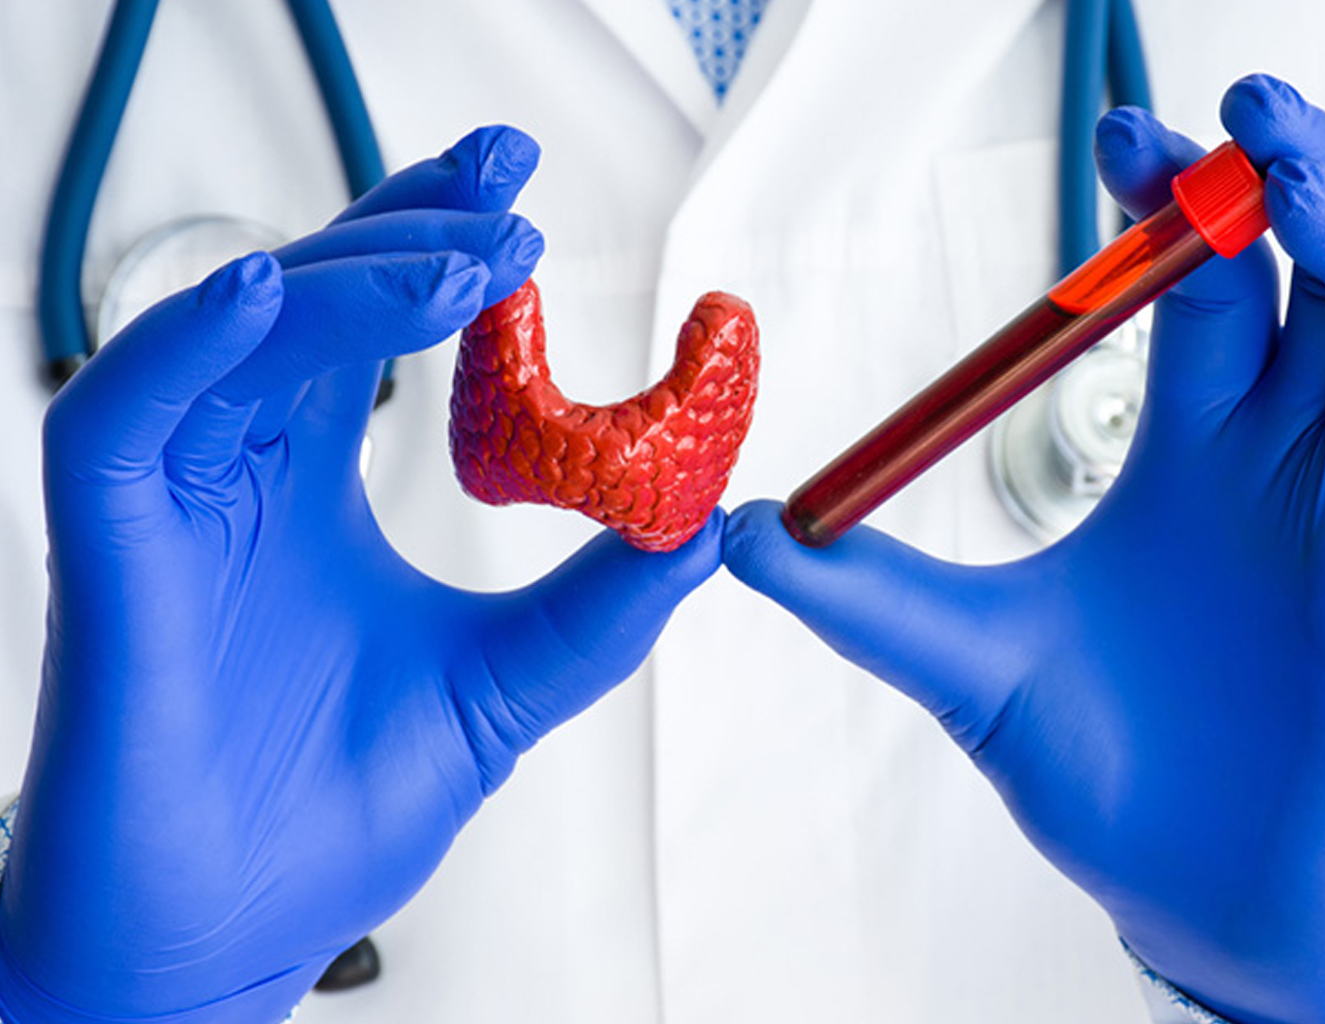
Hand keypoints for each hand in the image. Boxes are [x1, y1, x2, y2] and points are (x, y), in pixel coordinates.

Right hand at [0, 127, 720, 1022]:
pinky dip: (184, 346)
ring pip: (230, 336)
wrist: (227, 941)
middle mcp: (239, 476)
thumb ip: (597, 610)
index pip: (368, 331)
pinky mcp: (109, 554)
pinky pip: (119, 414)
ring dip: (344, 279)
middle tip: (510, 190)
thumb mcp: (501, 690)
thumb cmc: (326, 819)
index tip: (523, 205)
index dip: (432, 252)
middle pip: (306, 302)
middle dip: (405, 229)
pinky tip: (265, 299)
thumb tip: (709, 530)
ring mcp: (173, 506)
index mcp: (314, 490)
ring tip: (462, 262)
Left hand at [725, 76, 1324, 1023]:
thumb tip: (736, 534)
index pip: (1196, 296)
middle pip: (1308, 281)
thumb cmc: (1107, 780)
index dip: (1168, 214)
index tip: (1122, 141)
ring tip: (1296, 170)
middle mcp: (1282, 462)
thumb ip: (867, 597)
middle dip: (1280, 187)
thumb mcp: (969, 667)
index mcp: (1187, 458)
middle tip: (1234, 114)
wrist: (1202, 902)